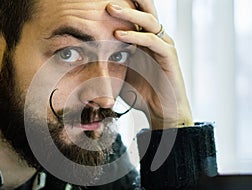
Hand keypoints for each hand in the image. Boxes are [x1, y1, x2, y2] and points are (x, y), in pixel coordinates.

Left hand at [106, 1, 193, 129]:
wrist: (162, 111)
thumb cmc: (142, 93)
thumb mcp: (122, 73)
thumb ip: (112, 61)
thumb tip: (88, 57)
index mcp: (145, 41)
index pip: (136, 16)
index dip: (125, 6)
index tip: (101, 2)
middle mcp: (156, 39)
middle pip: (145, 12)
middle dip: (130, 2)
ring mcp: (164, 46)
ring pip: (149, 22)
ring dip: (129, 14)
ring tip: (109, 8)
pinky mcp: (169, 57)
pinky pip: (153, 41)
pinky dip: (136, 36)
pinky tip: (119, 35)